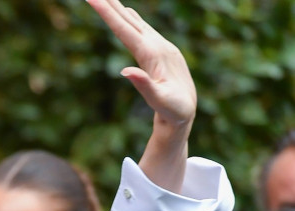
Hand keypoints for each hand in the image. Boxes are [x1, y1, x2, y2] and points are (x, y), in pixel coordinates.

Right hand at [88, 0, 194, 191]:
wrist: (188, 112)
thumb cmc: (174, 109)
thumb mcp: (159, 100)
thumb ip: (144, 85)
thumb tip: (125, 71)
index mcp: (153, 54)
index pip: (125, 30)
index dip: (108, 15)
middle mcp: (158, 45)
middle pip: (130, 21)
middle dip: (111, 5)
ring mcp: (162, 46)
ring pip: (137, 23)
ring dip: (120, 9)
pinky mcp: (162, 51)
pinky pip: (143, 30)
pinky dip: (132, 19)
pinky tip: (128, 13)